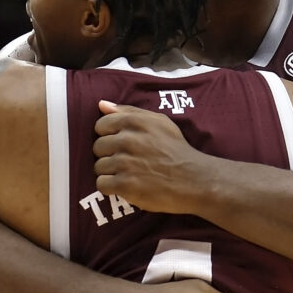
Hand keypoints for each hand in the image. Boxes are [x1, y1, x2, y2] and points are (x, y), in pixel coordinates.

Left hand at [92, 101, 207, 213]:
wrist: (194, 180)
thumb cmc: (176, 149)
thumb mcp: (159, 122)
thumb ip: (129, 111)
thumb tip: (101, 105)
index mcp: (134, 122)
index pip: (101, 125)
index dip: (109, 135)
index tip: (122, 144)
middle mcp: (128, 140)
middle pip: (98, 147)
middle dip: (110, 154)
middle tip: (127, 161)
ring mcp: (125, 163)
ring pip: (98, 166)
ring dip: (111, 172)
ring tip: (129, 174)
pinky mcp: (125, 185)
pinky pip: (102, 184)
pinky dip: (112, 187)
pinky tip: (126, 185)